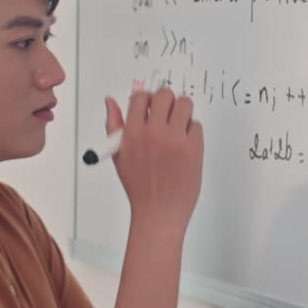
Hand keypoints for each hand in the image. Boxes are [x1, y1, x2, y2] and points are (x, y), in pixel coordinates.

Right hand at [104, 87, 203, 233]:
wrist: (159, 212)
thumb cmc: (140, 187)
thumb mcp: (119, 155)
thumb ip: (114, 125)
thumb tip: (110, 102)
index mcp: (133, 133)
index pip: (140, 96)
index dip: (146, 99)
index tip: (151, 106)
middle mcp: (154, 132)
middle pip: (165, 94)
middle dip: (166, 101)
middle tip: (167, 113)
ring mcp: (175, 139)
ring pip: (185, 104)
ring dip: (183, 112)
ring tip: (178, 126)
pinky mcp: (193, 148)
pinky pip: (197, 125)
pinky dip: (193, 131)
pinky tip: (185, 144)